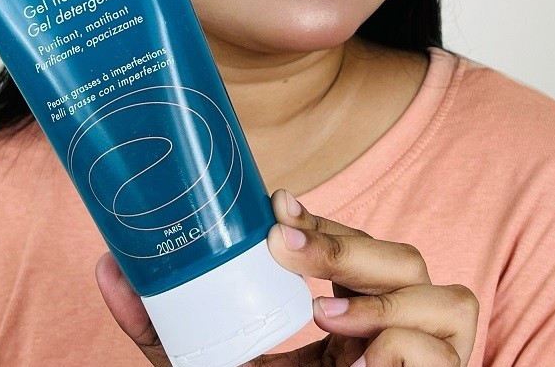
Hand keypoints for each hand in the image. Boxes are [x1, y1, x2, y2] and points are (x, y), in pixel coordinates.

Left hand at [96, 189, 478, 366]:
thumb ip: (164, 327)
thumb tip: (107, 267)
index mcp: (350, 320)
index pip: (358, 248)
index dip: (327, 221)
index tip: (277, 204)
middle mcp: (395, 333)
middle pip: (407, 259)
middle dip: (348, 246)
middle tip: (285, 250)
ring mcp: (424, 364)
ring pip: (447, 296)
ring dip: (380, 298)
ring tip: (323, 318)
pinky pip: (447, 353)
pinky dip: (404, 349)